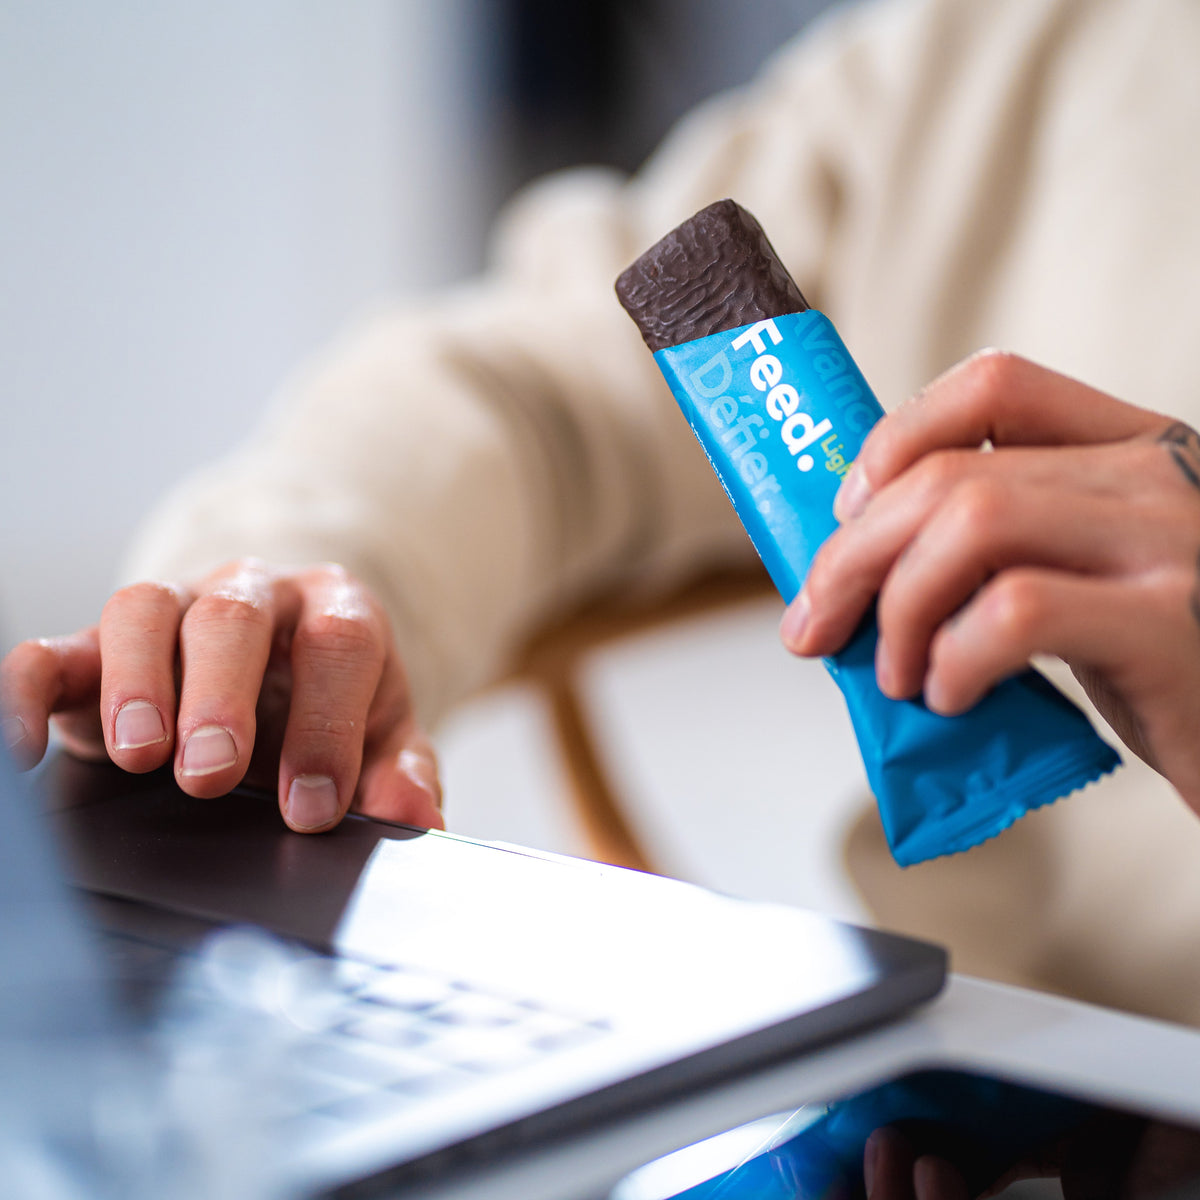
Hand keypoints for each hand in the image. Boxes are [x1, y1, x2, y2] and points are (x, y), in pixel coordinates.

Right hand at [1, 560, 442, 832]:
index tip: (312, 808)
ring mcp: (172, 611)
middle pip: (234, 616)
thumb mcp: (382, 737)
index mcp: (333, 612)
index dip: (327, 723)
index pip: (338, 643)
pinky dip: (27, 691)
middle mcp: (252, 594)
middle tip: (214, 776)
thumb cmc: (330, 707)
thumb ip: (401, 771)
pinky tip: (24, 752)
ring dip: (137, 681)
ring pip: (144, 611)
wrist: (275, 667)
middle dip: (224, 695)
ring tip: (142, 759)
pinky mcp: (97, 647)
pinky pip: (52, 650)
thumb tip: (415, 813)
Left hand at [781, 351, 1199, 814]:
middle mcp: (1158, 475)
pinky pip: (1014, 610)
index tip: (846, 513)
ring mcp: (1173, 542)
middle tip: (818, 625)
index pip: (993, 387)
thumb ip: (1006, 551)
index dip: (894, 439)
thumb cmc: (1166, 671)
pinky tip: (951, 696)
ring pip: (972, 524)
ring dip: (897, 608)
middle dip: (852, 554)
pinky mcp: (1172, 625)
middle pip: (952, 475)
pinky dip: (952, 658)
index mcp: (1132, 448)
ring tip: (897, 675)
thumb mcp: (1093, 581)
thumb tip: (853, 573)